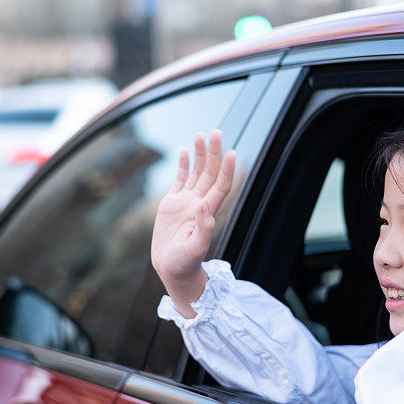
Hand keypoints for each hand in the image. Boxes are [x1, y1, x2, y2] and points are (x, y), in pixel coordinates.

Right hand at [151, 129, 235, 317]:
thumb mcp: (193, 249)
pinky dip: (184, 166)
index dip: (226, 169)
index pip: (220, 185)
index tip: (231, 152)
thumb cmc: (184, 264)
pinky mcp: (172, 205)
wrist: (172, 271)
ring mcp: (186, 203)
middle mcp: (199, 203)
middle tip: (216, 132)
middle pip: (210, 173)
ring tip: (202, 134)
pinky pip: (180, 180)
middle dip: (213, 153)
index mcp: (206, 212)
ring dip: (200, 154)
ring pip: (196, 173)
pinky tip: (185, 151)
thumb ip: (202, 228)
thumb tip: (204, 204)